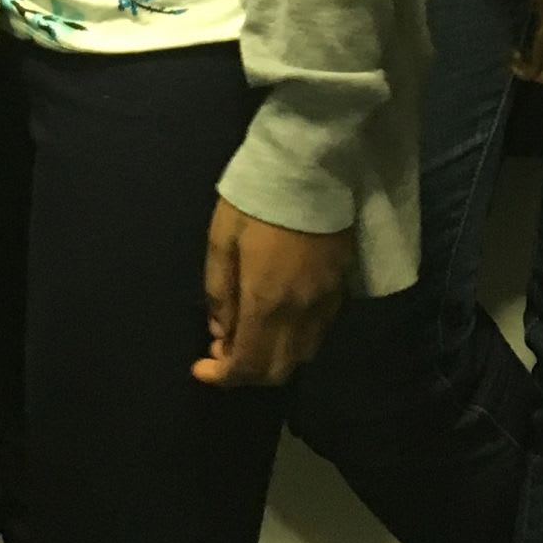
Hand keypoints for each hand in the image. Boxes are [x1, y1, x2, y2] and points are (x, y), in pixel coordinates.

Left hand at [192, 198, 352, 388]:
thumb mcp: (221, 239)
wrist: (311, 165)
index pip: (248, 365)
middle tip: (224, 350)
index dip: (222, 377)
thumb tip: (219, 330)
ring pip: (303, 355)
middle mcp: (301, 312)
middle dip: (247, 373)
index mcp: (267, 302)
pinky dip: (297, 340)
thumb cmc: (257, 199)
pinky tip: (280, 319)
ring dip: (274, 358)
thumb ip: (219, 291)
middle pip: (279, 370)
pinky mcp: (341, 285)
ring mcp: (326, 300)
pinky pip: (319, 332)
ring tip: (251, 335)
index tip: (200, 367)